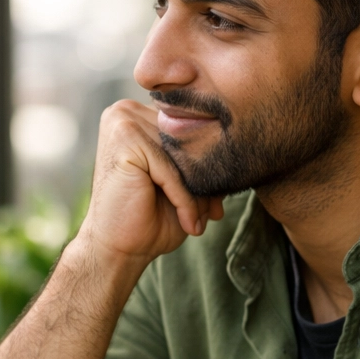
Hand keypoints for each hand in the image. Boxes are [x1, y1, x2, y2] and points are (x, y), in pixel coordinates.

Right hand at [73, 100, 223, 267]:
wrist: (115, 248)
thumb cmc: (147, 217)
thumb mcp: (181, 182)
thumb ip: (199, 156)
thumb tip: (244, 140)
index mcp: (137, 113)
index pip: (187, 129)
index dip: (206, 163)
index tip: (219, 198)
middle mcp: (125, 109)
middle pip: (186, 142)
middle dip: (204, 179)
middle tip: (215, 212)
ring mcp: (122, 121)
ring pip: (182, 156)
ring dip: (198, 192)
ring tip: (201, 219)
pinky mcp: (124, 140)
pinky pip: (171, 171)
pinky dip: (185, 199)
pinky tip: (188, 223)